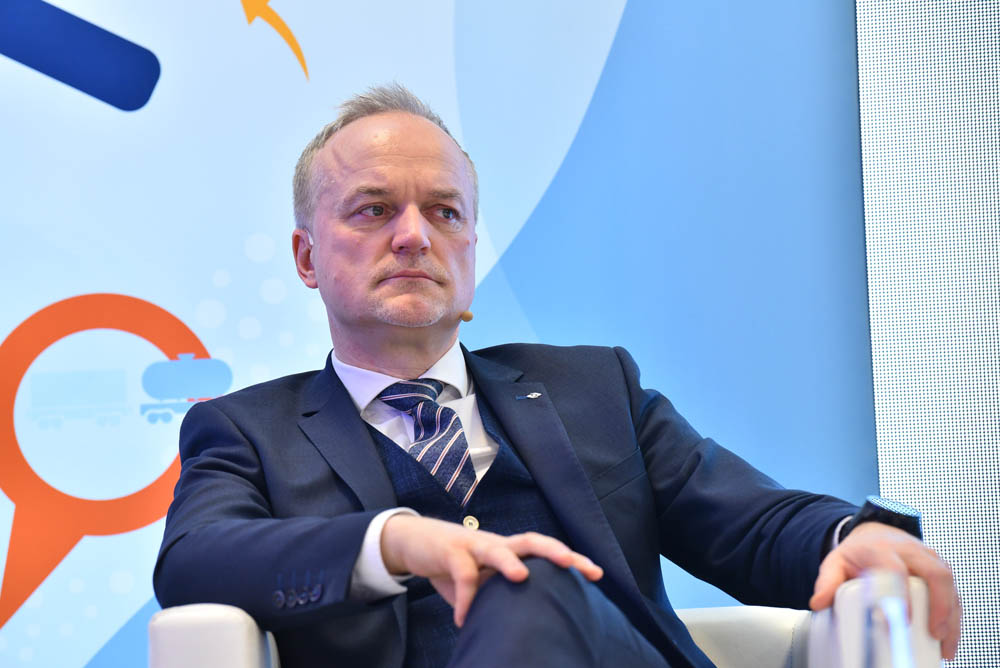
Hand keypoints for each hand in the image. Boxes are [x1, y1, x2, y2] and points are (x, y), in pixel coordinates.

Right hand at [380, 515, 602, 626]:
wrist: (414, 541)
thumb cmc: (456, 564)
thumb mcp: (481, 582)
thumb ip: (500, 597)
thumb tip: (527, 627)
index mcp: (509, 551)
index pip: (546, 551)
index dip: (571, 560)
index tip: (596, 574)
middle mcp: (497, 544)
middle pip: (531, 541)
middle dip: (554, 551)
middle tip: (572, 563)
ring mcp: (473, 545)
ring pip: (497, 549)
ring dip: (509, 562)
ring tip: (522, 578)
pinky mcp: (449, 551)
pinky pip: (461, 574)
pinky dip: (464, 598)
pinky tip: (463, 620)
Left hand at [809, 522, 960, 658]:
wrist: (874, 534)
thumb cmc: (858, 552)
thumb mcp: (836, 563)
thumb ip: (827, 582)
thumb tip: (819, 603)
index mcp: (882, 548)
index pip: (896, 569)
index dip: (902, 594)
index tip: (904, 619)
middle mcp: (910, 550)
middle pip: (934, 573)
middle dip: (939, 605)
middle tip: (934, 633)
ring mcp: (928, 557)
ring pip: (949, 583)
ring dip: (951, 615)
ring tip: (944, 643)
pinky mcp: (939, 568)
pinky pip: (954, 591)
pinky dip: (954, 616)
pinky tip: (948, 638)